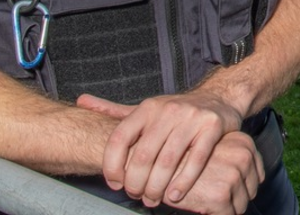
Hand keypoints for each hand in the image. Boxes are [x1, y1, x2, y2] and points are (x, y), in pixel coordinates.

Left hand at [77, 91, 244, 207]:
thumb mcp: (145, 109)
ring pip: (168, 161)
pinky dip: (183, 182)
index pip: (119, 139)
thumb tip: (81, 101)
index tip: (114, 184)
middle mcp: (168, 110)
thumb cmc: (175, 112)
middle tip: (138, 197)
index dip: (112, 167)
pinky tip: (175, 195)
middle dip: (137, 184)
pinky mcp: (212, 127)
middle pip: (143, 156)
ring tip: (154, 200)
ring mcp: (191, 117)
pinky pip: (196, 160)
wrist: (218, 98)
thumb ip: (114, 111)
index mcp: (147, 107)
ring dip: (158, 188)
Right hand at [165, 131, 262, 214]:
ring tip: (206, 199)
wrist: (156, 163)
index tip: (226, 188)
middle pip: (250, 191)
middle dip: (234, 197)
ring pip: (240, 206)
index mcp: (244, 143)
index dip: (242, 185)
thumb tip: (243, 179)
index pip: (257, 174)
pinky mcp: (221, 196)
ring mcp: (233, 176)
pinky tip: (202, 206)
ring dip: (225, 208)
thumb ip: (231, 157)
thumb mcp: (213, 147)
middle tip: (214, 195)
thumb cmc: (182, 156)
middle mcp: (243, 157)